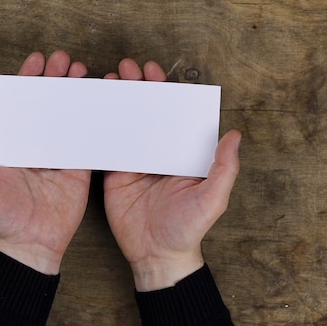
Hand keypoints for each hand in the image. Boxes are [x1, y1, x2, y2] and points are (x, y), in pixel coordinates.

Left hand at [0, 51, 90, 274]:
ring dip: (74, 91)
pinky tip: (100, 100)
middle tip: (63, 60)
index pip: (17, 103)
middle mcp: (33, 142)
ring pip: (66, 113)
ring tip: (82, 71)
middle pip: (44, 102)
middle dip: (54, 78)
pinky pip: (86, 137)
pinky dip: (93, 118)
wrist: (30, 245)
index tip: (35, 60)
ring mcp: (57, 152)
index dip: (25, 79)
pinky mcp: (77, 166)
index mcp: (9, 142)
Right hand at [103, 59, 240, 290]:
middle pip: (148, 112)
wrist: (156, 257)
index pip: (174, 114)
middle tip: (125, 68)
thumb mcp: (212, 199)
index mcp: (182, 153)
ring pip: (126, 123)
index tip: (154, 71)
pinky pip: (107, 146)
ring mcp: (135, 161)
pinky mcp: (115, 174)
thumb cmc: (188, 229)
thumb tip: (234, 135)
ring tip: (106, 80)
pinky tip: (92, 109)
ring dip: (117, 101)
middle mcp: (159, 152)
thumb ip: (224, 168)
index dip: (165, 90)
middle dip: (137, 87)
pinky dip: (99, 127)